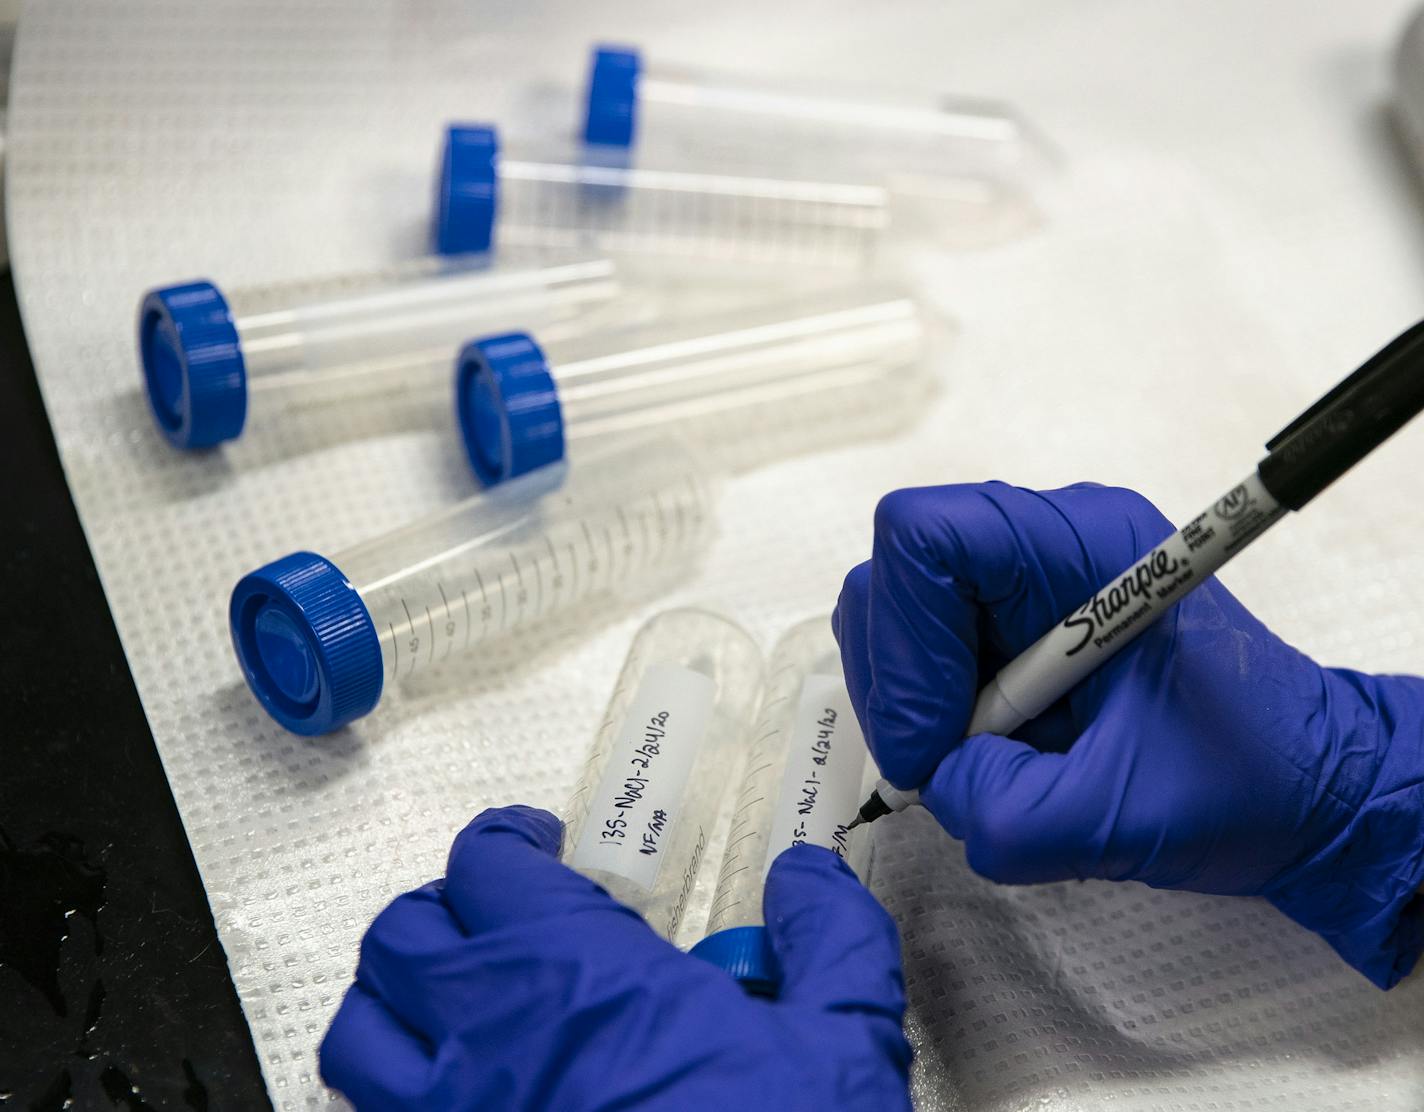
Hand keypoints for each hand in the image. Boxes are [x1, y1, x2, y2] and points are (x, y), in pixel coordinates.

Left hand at [320, 806, 911, 1109]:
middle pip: (401, 936)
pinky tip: (467, 1100)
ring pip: (359, 1034)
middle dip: (445, 909)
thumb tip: (806, 874)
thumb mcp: (841, 1043)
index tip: (541, 846)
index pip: (487, 865)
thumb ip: (829, 936)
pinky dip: (394, 1097)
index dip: (507, 840)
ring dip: (395, 1002)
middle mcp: (489, 1039)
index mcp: (576, 973)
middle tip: (502, 919)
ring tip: (456, 1005)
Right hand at [834, 481, 1423, 987]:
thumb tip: (937, 783)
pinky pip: (920, 659)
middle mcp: (1039, 546)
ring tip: (985, 764)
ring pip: (894, 621)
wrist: (1304, 786)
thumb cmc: (1246, 779)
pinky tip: (994, 756)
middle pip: (894, 579)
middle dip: (900, 684)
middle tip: (943, 764)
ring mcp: (1017, 586)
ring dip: (914, 706)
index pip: (926, 537)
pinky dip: (931, 720)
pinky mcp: (1004, 631)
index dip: (905, 639)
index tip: (935, 740)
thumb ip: (1012, 811)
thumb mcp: (1126, 815)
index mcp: (1082, 544)